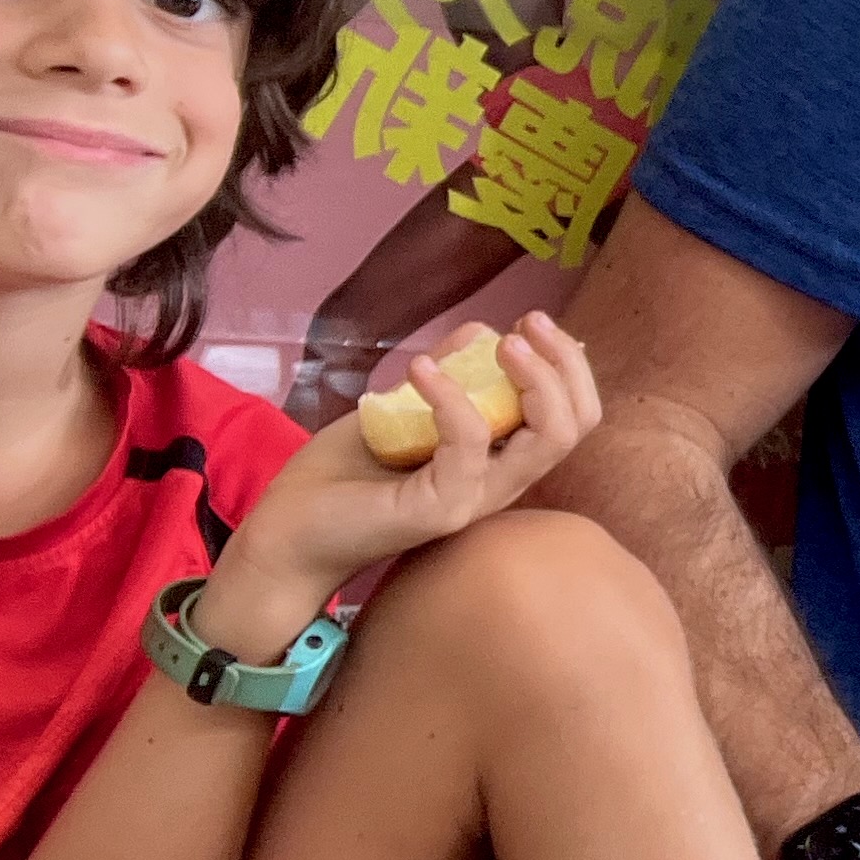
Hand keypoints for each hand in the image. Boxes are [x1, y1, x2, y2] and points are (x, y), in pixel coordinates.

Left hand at [199, 316, 604, 654]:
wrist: (283, 537)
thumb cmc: (337, 480)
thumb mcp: (399, 410)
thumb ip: (445, 378)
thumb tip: (481, 331)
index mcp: (497, 463)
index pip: (570, 416)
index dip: (565, 364)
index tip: (532, 323)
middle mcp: (499, 484)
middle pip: (576, 424)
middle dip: (566, 363)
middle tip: (532, 322)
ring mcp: (474, 498)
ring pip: (549, 437)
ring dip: (534, 378)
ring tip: (502, 342)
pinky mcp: (440, 507)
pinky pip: (470, 442)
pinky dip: (451, 395)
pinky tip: (418, 368)